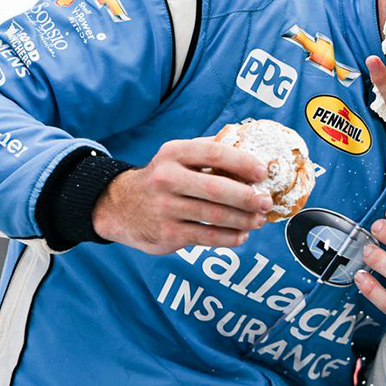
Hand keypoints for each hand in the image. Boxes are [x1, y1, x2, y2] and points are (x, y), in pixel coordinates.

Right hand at [92, 138, 273, 254]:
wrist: (118, 205)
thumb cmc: (162, 178)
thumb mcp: (177, 156)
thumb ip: (209, 150)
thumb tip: (252, 147)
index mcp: (174, 153)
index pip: (215, 153)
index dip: (243, 163)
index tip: (263, 173)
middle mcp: (167, 179)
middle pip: (217, 189)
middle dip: (248, 197)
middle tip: (266, 202)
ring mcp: (165, 208)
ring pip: (214, 216)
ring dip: (243, 220)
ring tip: (258, 220)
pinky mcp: (167, 233)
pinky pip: (206, 237)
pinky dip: (229, 238)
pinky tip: (241, 235)